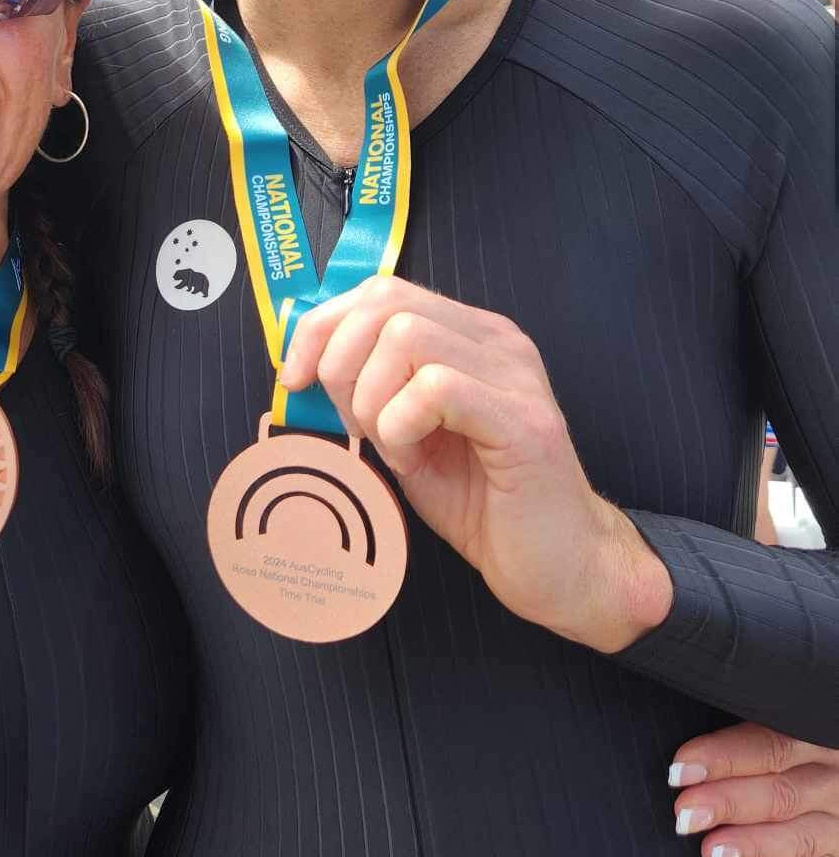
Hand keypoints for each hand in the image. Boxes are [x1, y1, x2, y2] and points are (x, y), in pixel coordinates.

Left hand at [281, 277, 672, 651]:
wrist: (559, 566)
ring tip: (390, 444)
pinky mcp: (523, 420)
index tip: (296, 377)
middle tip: (349, 421)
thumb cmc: (481, 503)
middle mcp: (496, 342)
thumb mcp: (405, 436)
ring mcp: (514, 376)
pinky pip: (436, 388)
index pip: (381, 291)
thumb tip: (305, 368)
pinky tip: (413, 458)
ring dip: (373, 397)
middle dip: (340, 360)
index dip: (323, 326)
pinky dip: (402, 423)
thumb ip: (368, 393)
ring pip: (407, 336)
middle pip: (387, 303)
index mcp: (469, 337)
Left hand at [669, 724, 838, 856]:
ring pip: (800, 837)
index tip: (678, 771)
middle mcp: (829, 779)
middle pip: (781, 793)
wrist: (799, 776)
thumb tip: (676, 752)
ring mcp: (836, 822)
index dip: (723, 758)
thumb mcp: (752, 725)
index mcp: (810, 736)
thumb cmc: (755, 751)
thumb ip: (729, 730)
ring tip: (711, 855)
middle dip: (728, 805)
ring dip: (753, 846)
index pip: (770, 745)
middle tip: (685, 816)